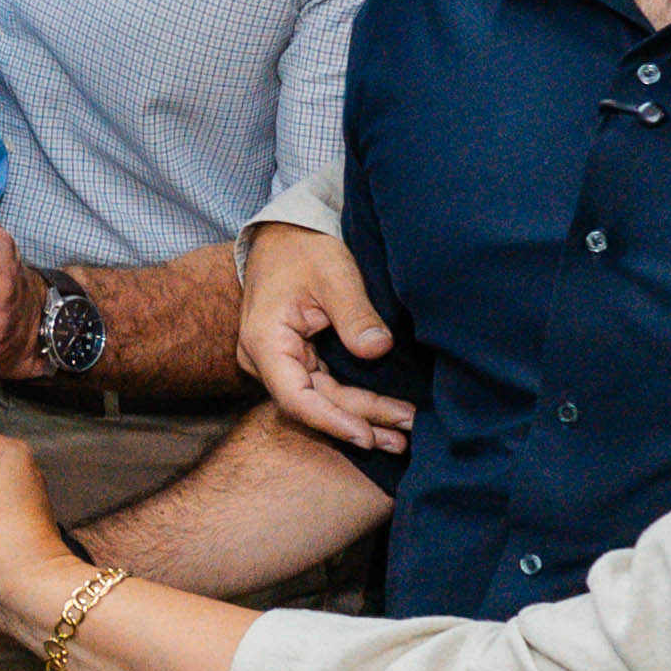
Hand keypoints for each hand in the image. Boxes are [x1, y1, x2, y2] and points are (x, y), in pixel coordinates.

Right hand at [240, 222, 411, 454]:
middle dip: (360, 420)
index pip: (296, 397)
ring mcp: (280, 362)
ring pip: (322, 399)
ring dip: (361, 416)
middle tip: (405, 435)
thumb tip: (378, 349)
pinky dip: (352, 402)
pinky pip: (324, 388)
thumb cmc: (304, 248)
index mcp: (265, 341)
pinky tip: (382, 418)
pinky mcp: (296, 359)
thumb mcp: (334, 273)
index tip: (367, 435)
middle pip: (315, 403)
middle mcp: (266, 359)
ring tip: (402, 436)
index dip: (332, 422)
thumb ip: (355, 313)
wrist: (284, 234)